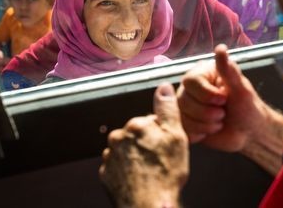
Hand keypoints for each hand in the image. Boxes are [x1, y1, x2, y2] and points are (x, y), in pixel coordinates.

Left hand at [100, 83, 188, 207]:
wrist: (148, 206)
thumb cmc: (165, 175)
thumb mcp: (176, 136)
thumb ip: (168, 109)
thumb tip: (164, 87)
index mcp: (136, 125)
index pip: (150, 122)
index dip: (161, 134)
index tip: (167, 147)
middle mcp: (118, 137)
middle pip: (136, 135)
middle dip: (147, 145)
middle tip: (160, 161)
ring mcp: (110, 156)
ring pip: (127, 151)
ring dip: (136, 158)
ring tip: (151, 172)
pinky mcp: (106, 173)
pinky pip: (118, 167)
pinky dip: (127, 171)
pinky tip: (140, 179)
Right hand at [177, 44, 269, 152]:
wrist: (249, 132)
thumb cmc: (247, 107)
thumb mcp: (240, 88)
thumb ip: (228, 70)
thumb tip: (221, 48)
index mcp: (201, 74)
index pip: (190, 81)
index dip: (206, 94)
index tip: (223, 99)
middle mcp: (189, 89)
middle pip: (184, 101)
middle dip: (208, 113)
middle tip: (223, 113)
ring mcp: (185, 107)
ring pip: (182, 117)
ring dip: (206, 125)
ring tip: (219, 122)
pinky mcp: (185, 123)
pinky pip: (182, 129)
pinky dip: (199, 133)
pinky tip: (210, 130)